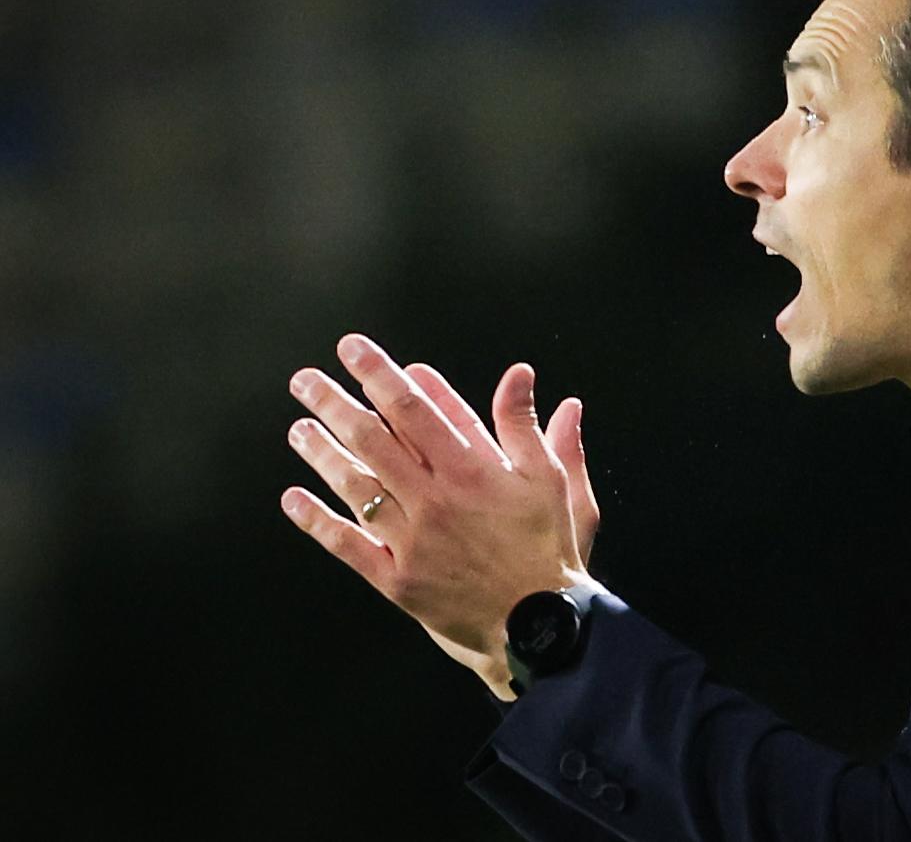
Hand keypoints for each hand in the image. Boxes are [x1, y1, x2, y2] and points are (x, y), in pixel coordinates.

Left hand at [281, 333, 601, 692]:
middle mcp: (434, 499)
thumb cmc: (548, 547)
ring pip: (356, 486)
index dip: (381, 375)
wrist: (540, 626)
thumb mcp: (550, 478)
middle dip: (335, 403)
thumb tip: (520, 374)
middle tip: (306, 380)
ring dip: (322, 453)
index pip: (416, 409)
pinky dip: (318, 521)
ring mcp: (411, 540)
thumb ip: (525, 425)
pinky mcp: (397, 578)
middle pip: (373, 439)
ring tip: (298, 428)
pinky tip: (293, 499)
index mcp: (472, 469)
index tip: (355, 352)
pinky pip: (348, 545)